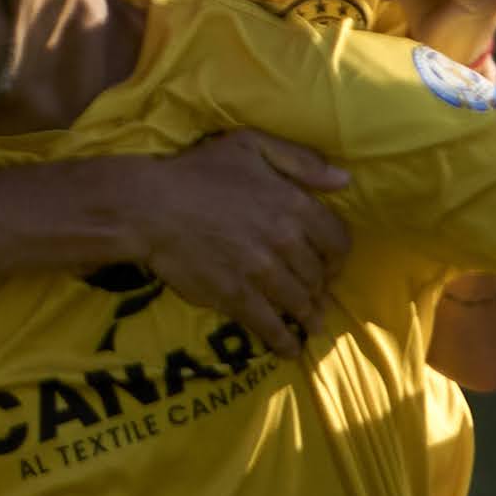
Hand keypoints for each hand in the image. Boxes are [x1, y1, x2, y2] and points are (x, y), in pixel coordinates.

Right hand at [119, 131, 352, 348]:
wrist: (151, 207)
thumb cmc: (197, 171)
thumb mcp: (251, 145)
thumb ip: (301, 161)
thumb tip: (344, 180)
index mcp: (293, 205)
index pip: (337, 240)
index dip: (337, 256)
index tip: (331, 264)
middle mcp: (285, 241)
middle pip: (318, 275)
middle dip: (321, 287)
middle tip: (316, 294)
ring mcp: (262, 273)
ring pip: (299, 302)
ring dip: (309, 316)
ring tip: (311, 324)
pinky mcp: (237, 297)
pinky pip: (270, 325)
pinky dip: (284, 341)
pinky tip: (290, 349)